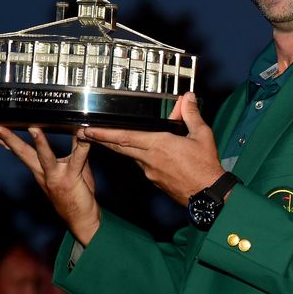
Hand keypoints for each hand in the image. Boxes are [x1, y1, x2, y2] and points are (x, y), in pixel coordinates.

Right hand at [0, 125, 100, 244]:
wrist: (81, 219)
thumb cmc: (75, 192)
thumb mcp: (71, 165)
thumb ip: (73, 148)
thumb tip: (76, 128)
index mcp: (37, 168)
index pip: (16, 149)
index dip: (0, 138)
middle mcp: (42, 172)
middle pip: (21, 151)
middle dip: (5, 137)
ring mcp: (55, 175)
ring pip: (44, 156)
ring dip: (39, 142)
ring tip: (33, 128)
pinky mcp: (71, 178)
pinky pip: (77, 159)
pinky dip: (81, 145)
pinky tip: (81, 133)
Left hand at [79, 92, 224, 204]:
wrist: (209, 194)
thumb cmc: (205, 167)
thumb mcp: (202, 135)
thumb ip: (191, 115)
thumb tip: (187, 99)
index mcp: (159, 145)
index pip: (125, 137)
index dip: (105, 133)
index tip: (89, 129)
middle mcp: (150, 158)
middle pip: (119, 147)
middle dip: (100, 139)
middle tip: (84, 132)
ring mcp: (150, 171)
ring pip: (130, 154)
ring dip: (118, 145)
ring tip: (107, 136)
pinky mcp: (154, 180)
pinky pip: (141, 163)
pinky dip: (137, 154)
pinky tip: (141, 150)